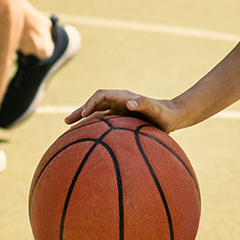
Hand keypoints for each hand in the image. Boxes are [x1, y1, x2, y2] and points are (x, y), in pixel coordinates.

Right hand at [64, 89, 182, 132]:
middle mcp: (119, 103)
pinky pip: (104, 124)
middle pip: (94, 105)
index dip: (90, 103)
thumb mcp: (157, 109)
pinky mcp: (122, 121)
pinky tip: (88, 143)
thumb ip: (145, 104)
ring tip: (70, 133)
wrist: (172, 117)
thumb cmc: (165, 113)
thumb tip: (130, 103)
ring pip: (96, 115)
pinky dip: (94, 130)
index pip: (101, 96)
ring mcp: (119, 112)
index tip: (83, 115)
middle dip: (80, 112)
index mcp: (124, 97)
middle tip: (66, 123)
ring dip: (84, 121)